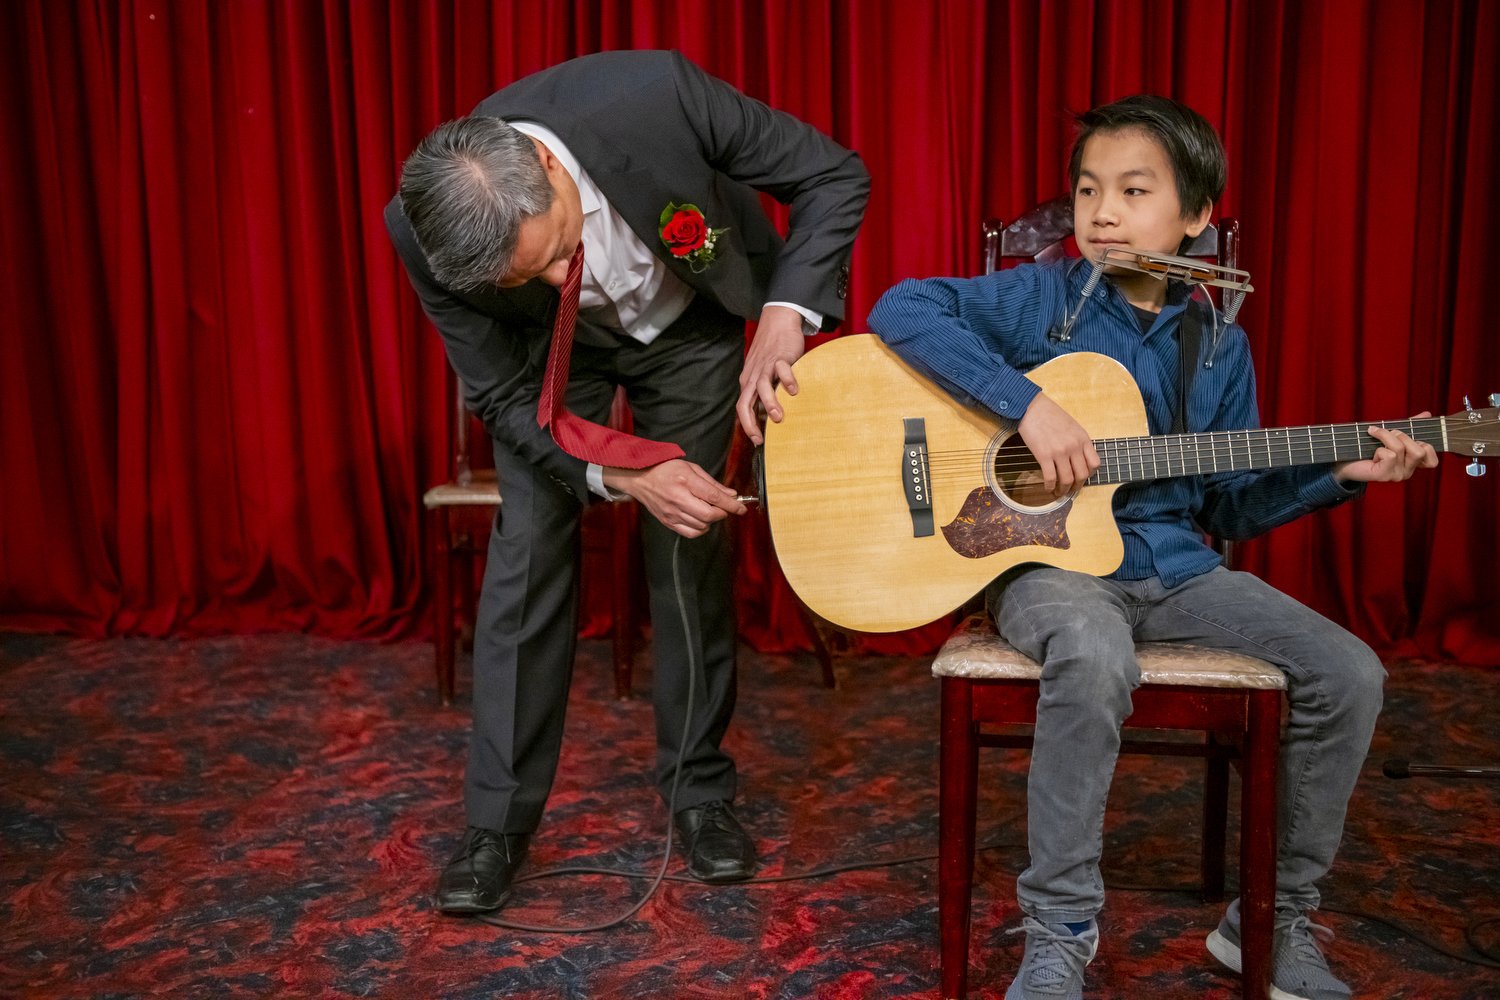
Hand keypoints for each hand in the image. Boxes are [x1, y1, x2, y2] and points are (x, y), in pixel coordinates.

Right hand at [603, 459, 746, 537]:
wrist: (639, 477)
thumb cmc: (665, 469)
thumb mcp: (691, 468)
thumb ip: (712, 483)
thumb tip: (731, 494)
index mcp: (686, 481)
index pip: (714, 497)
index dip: (731, 505)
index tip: (741, 508)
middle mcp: (678, 498)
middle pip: (709, 515)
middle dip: (722, 513)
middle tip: (723, 507)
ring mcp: (672, 512)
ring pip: (702, 526)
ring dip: (711, 520)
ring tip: (708, 509)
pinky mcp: (667, 522)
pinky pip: (690, 533)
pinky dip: (700, 528)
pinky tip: (699, 519)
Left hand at [736, 305, 806, 444]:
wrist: (777, 321)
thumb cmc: (771, 350)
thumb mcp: (761, 373)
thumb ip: (763, 391)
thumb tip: (768, 415)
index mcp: (748, 381)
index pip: (742, 407)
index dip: (747, 425)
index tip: (757, 440)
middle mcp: (753, 375)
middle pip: (745, 401)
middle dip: (750, 422)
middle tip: (760, 437)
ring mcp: (766, 365)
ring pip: (762, 386)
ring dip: (769, 403)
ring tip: (778, 417)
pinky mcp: (780, 356)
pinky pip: (781, 369)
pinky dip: (787, 380)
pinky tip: (794, 390)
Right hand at [1016, 393, 1099, 496]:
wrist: (1032, 407)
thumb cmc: (1050, 415)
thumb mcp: (1072, 426)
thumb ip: (1078, 441)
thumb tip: (1078, 458)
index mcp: (1083, 439)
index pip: (1095, 464)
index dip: (1089, 474)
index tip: (1081, 477)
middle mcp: (1074, 446)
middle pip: (1082, 475)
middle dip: (1076, 486)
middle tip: (1070, 489)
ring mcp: (1059, 452)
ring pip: (1067, 479)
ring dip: (1063, 490)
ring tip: (1058, 492)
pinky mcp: (1044, 455)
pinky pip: (1050, 477)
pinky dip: (1049, 486)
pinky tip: (1047, 488)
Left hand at [1334, 414, 1439, 482]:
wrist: (1344, 461)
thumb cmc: (1367, 447)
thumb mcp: (1392, 433)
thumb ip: (1410, 426)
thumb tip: (1426, 414)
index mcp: (1413, 464)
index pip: (1432, 461)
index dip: (1426, 446)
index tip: (1411, 438)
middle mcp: (1407, 472)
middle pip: (1420, 450)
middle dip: (1402, 435)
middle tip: (1387, 434)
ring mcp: (1396, 476)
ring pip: (1401, 449)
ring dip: (1386, 437)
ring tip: (1374, 437)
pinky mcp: (1383, 476)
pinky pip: (1389, 455)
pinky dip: (1379, 449)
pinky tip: (1372, 455)